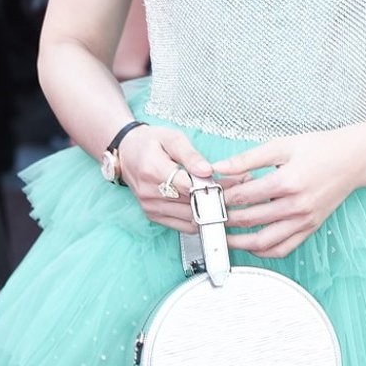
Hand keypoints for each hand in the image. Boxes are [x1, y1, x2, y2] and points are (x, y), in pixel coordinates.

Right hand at [119, 126, 244, 233]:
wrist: (127, 152)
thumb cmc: (150, 142)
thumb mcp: (172, 138)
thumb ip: (191, 155)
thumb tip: (207, 170)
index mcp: (153, 170)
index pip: (189, 186)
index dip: (213, 186)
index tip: (233, 181)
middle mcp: (150, 193)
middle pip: (191, 205)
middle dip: (217, 199)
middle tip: (238, 190)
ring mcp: (150, 207)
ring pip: (190, 219)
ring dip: (211, 212)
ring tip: (226, 198)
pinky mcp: (154, 216)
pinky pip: (182, 226)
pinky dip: (200, 219)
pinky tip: (210, 208)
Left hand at [213, 128, 365, 258]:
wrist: (352, 160)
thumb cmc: (319, 149)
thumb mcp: (282, 146)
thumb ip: (248, 158)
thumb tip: (219, 166)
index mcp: (287, 182)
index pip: (244, 196)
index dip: (222, 197)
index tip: (208, 196)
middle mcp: (296, 205)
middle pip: (250, 219)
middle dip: (224, 219)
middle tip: (207, 216)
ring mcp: (304, 220)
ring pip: (264, 241)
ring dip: (239, 243)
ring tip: (222, 237)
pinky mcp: (310, 228)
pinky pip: (283, 248)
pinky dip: (264, 252)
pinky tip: (250, 246)